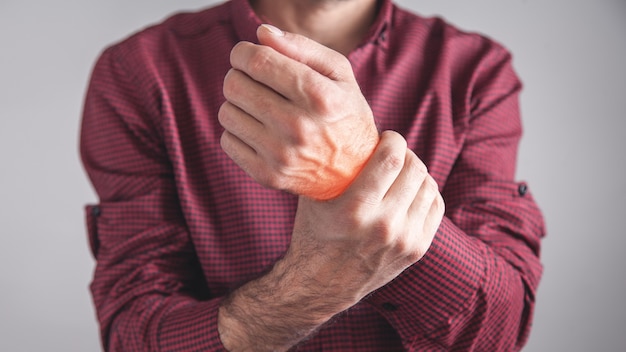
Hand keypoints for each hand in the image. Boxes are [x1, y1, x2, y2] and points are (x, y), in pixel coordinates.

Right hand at [218, 131, 444, 350]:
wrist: (322, 285)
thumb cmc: (314, 234)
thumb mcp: (314, 199)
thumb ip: (333, 169)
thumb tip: (353, 132)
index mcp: (355, 209)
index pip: (391, 158)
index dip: (394, 139)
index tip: (385, 137)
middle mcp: (384, 225)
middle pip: (414, 169)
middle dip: (405, 153)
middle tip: (393, 153)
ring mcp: (404, 240)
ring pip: (428, 186)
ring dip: (416, 171)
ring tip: (401, 171)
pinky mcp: (417, 250)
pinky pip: (435, 206)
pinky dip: (426, 192)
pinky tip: (410, 190)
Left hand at [219, 24, 378, 199]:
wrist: (355, 173)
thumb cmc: (345, 116)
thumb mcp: (340, 75)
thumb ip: (303, 48)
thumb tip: (262, 33)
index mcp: (319, 96)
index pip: (258, 62)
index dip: (243, 52)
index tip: (245, 54)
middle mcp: (299, 127)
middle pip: (235, 85)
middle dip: (238, 75)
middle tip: (254, 80)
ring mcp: (281, 155)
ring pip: (226, 112)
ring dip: (237, 104)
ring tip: (259, 106)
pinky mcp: (267, 175)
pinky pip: (227, 141)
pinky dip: (238, 131)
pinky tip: (259, 130)